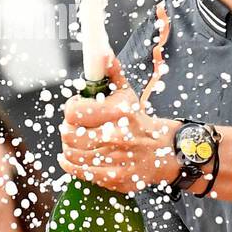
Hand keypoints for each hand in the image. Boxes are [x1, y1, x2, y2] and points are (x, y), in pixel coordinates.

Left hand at [57, 56, 180, 192]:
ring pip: (72, 154)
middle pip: (70, 135)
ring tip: (72, 141)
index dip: (71, 108)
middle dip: (67, 129)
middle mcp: (117, 137)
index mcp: (119, 113)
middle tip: (72, 126)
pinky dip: (69, 164)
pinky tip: (70, 157)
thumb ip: (112, 73)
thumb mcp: (127, 94)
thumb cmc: (139, 121)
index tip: (75, 107)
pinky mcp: (114, 178)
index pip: (74, 111)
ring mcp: (116, 160)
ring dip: (67, 146)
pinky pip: (80, 172)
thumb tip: (102, 53)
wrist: (164, 151)